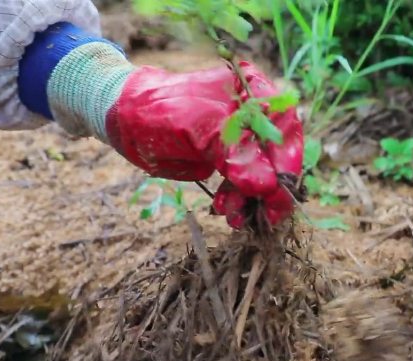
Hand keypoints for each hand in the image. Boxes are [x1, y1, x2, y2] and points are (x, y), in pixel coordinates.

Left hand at [105, 61, 302, 228]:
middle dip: (271, 188)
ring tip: (234, 216)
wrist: (124, 120)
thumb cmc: (159, 111)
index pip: (284, 127)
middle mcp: (254, 114)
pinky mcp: (228, 160)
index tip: (281, 189)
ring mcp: (241, 139)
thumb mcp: (199, 129)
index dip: (288, 160)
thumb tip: (268, 185)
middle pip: (278, 155)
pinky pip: (243, 185)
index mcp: (253, 90)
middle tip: (268, 217)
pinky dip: (237, 201)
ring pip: (263, 174)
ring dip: (252, 200)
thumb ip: (235, 155)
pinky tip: (225, 210)